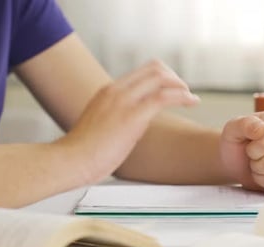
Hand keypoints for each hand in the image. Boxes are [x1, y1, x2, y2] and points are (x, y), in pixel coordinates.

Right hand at [55, 60, 199, 182]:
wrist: (71, 161)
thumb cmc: (84, 152)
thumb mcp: (100, 125)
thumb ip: (115, 117)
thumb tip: (129, 125)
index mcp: (108, 91)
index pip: (142, 71)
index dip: (163, 76)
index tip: (174, 89)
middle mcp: (116, 90)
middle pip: (155, 68)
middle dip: (175, 78)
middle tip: (185, 93)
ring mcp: (124, 101)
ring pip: (161, 78)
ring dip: (181, 86)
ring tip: (192, 98)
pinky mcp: (133, 116)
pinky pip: (165, 97)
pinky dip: (183, 96)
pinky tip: (192, 102)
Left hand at [220, 111, 263, 195]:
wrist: (239, 161)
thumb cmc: (237, 144)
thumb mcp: (233, 130)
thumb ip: (245, 125)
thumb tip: (262, 127)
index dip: (252, 151)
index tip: (250, 148)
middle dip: (256, 166)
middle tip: (254, 160)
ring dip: (262, 178)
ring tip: (261, 168)